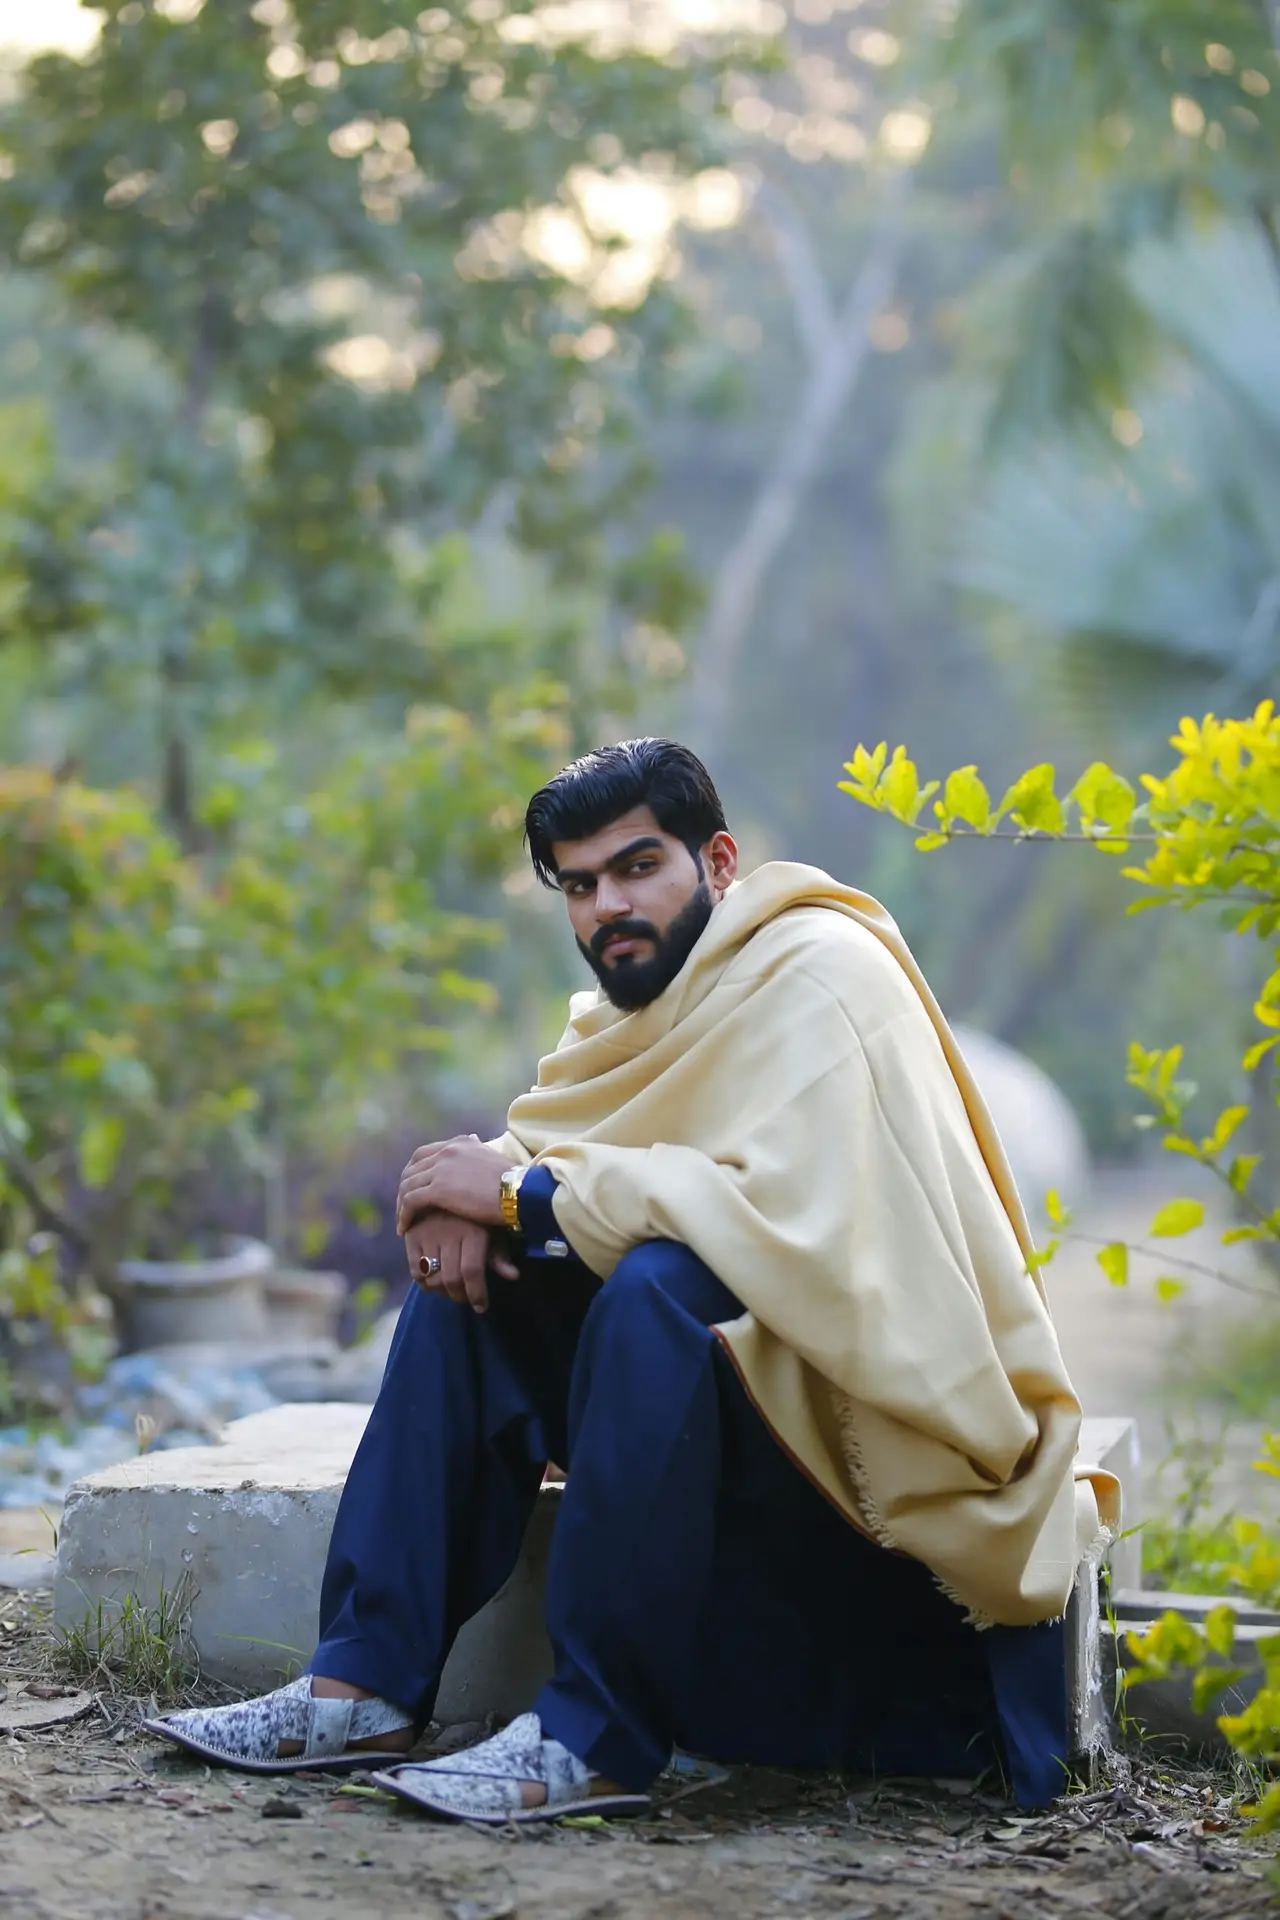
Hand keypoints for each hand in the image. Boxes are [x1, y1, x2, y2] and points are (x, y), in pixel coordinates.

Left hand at [397, 1135, 513, 1231]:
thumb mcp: (494, 1162)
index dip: (414, 1171)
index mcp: (460, 1143)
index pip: (425, 1153)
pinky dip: (404, 1215)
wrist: (519, 1192)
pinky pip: (410, 1201)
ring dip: (401, 1204)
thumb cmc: (515, 1183)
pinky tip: (404, 1228)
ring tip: (402, 1221)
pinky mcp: (438, 1189)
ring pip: (408, 1185)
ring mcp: (441, 1169)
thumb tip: (477, 1151)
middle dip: (404, 1188)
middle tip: (403, 1206)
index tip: (414, 1188)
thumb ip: (479, 1158)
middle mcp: (447, 1151)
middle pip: (412, 1168)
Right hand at [405, 1209, 518, 1314]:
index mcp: (472, 1231)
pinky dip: (424, 1282)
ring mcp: (428, 1233)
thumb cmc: (479, 1212)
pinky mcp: (412, 1235)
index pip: (471, 1272)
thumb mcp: (493, 1229)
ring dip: (442, 1291)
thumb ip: (499, 1254)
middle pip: (451, 1279)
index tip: (481, 1307)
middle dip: (460, 1296)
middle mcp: (448, 1232)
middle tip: (467, 1300)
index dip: (476, 1294)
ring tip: (452, 1291)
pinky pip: (415, 1270)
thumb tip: (513, 1276)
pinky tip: (435, 1281)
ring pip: (432, 1277)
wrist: (451, 1184)